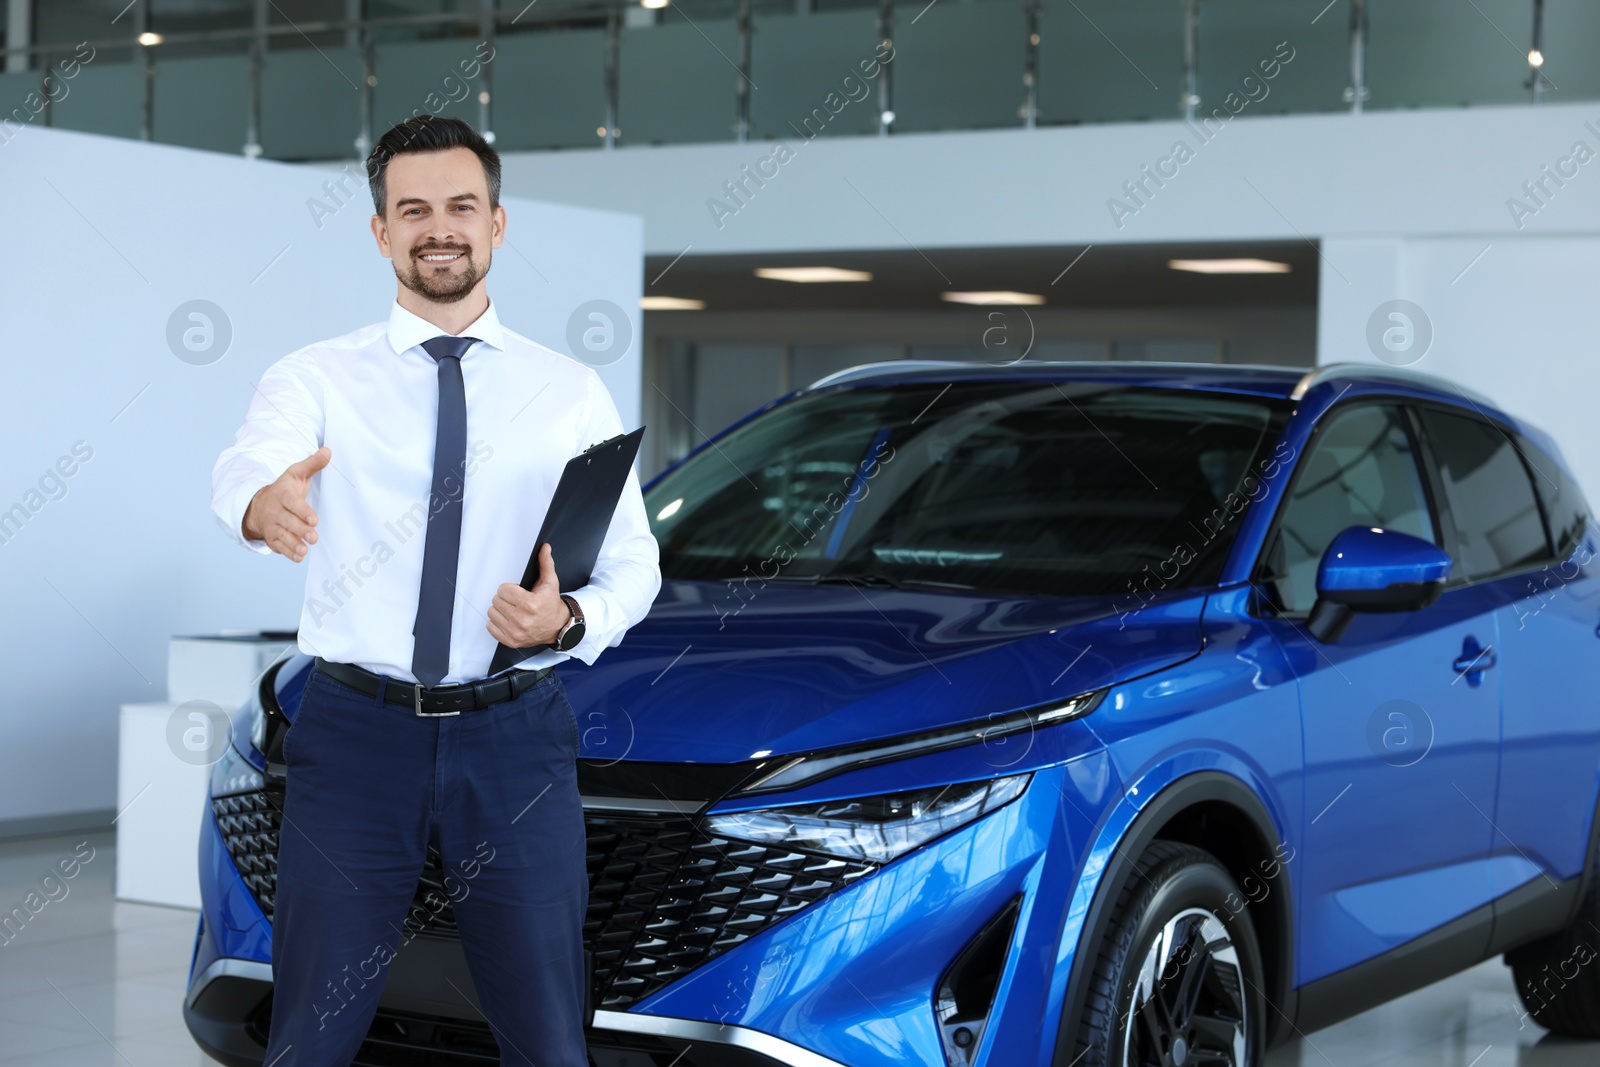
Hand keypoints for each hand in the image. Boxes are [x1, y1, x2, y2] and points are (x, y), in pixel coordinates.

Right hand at [243, 446, 329, 562]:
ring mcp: (272, 526)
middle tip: (314, 537)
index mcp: (282, 494)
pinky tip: (298, 556)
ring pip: (282, 536)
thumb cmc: (284, 489)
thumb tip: (328, 451)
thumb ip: (312, 464)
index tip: (314, 519)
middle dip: (300, 530)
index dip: (302, 511)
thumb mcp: (295, 474)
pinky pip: (278, 547)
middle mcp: (275, 511)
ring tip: (304, 549)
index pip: (292, 503)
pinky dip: (288, 552)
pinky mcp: (271, 538)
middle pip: (288, 522)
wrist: (259, 505)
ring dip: (293, 544)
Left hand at [488, 543, 567, 647]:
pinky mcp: (510, 641)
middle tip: (516, 602)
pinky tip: (509, 620)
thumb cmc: (551, 604)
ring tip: (512, 610)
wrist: (557, 627)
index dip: (510, 589)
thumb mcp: (550, 583)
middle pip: (496, 600)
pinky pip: (490, 627)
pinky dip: (497, 623)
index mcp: (530, 604)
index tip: (518, 592)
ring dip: (500, 610)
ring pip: (491, 613)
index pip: (503, 589)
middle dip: (505, 599)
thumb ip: (545, 564)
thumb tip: (544, 547)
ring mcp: (515, 632)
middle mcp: (521, 620)